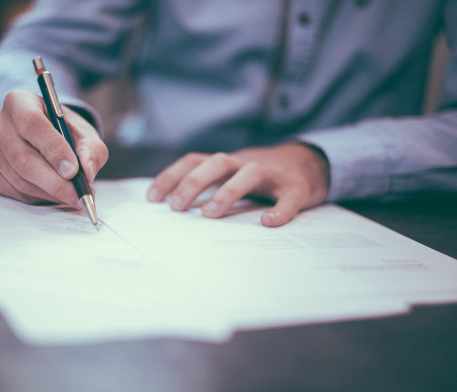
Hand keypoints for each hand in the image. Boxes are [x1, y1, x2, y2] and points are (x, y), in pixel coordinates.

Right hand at [0, 90, 107, 205]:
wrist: (46, 137)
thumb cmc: (65, 132)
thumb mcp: (85, 134)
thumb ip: (91, 150)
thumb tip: (87, 171)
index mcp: (19, 102)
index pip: (31, 124)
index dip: (53, 149)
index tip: (73, 170)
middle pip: (23, 158)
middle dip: (55, 182)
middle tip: (79, 195)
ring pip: (20, 179)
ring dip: (50, 193)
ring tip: (73, 196)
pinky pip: (14, 191)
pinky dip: (38, 198)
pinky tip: (54, 194)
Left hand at [147, 143, 329, 226]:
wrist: (310, 162)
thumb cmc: (261, 175)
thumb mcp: (232, 174)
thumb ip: (209, 185)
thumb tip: (174, 208)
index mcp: (227, 163)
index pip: (194, 161)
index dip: (171, 176)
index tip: (152, 198)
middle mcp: (246, 163)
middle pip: (217, 163)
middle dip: (193, 182)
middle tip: (176, 207)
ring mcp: (272, 175)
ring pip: (249, 174)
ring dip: (227, 192)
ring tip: (210, 214)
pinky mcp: (296, 188)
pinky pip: (288, 198)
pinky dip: (279, 210)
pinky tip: (268, 222)